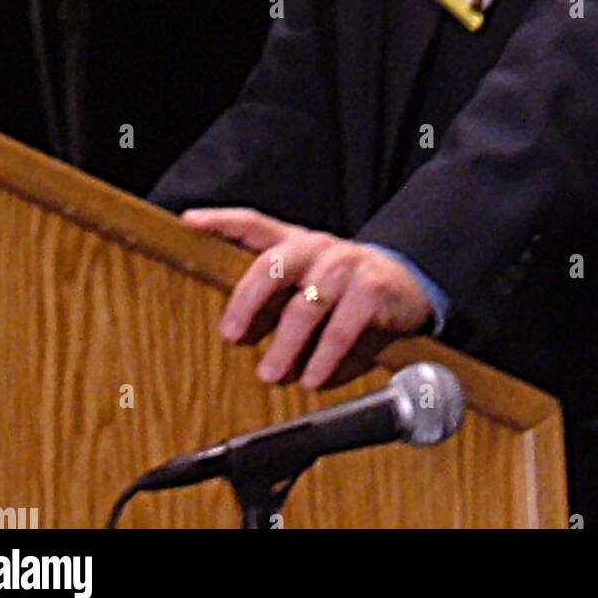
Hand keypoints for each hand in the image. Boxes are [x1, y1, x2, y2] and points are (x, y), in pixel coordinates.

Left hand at [180, 208, 432, 388]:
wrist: (408, 285)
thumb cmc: (346, 293)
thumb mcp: (309, 290)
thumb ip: (276, 306)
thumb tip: (241, 338)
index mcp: (297, 243)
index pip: (253, 224)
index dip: (220, 221)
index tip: (189, 222)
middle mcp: (319, 247)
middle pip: (272, 265)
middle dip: (247, 303)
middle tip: (232, 337)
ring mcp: (346, 265)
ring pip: (305, 306)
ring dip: (284, 345)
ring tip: (271, 374)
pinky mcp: (372, 289)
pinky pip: (341, 327)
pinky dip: (324, 357)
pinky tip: (314, 377)